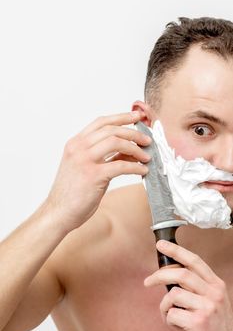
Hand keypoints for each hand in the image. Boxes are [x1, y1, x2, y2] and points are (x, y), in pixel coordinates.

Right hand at [45, 111, 150, 230]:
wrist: (58, 212)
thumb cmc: (72, 192)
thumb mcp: (85, 167)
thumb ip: (104, 156)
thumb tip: (129, 151)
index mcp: (75, 143)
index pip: (101, 122)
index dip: (121, 117)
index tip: (136, 117)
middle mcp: (78, 148)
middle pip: (111, 130)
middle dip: (133, 132)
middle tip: (147, 140)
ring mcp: (84, 161)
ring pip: (116, 142)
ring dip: (135, 148)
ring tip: (146, 156)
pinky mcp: (93, 176)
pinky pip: (120, 165)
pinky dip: (135, 167)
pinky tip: (142, 171)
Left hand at [144, 240, 232, 330]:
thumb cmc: (213, 322)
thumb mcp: (211, 298)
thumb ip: (196, 284)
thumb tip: (170, 271)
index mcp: (216, 284)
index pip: (194, 260)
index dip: (176, 250)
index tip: (161, 244)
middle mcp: (214, 293)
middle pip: (181, 274)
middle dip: (160, 275)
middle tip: (148, 281)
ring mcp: (207, 307)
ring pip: (173, 294)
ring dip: (164, 305)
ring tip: (169, 314)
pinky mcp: (199, 322)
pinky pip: (172, 313)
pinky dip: (168, 320)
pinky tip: (176, 325)